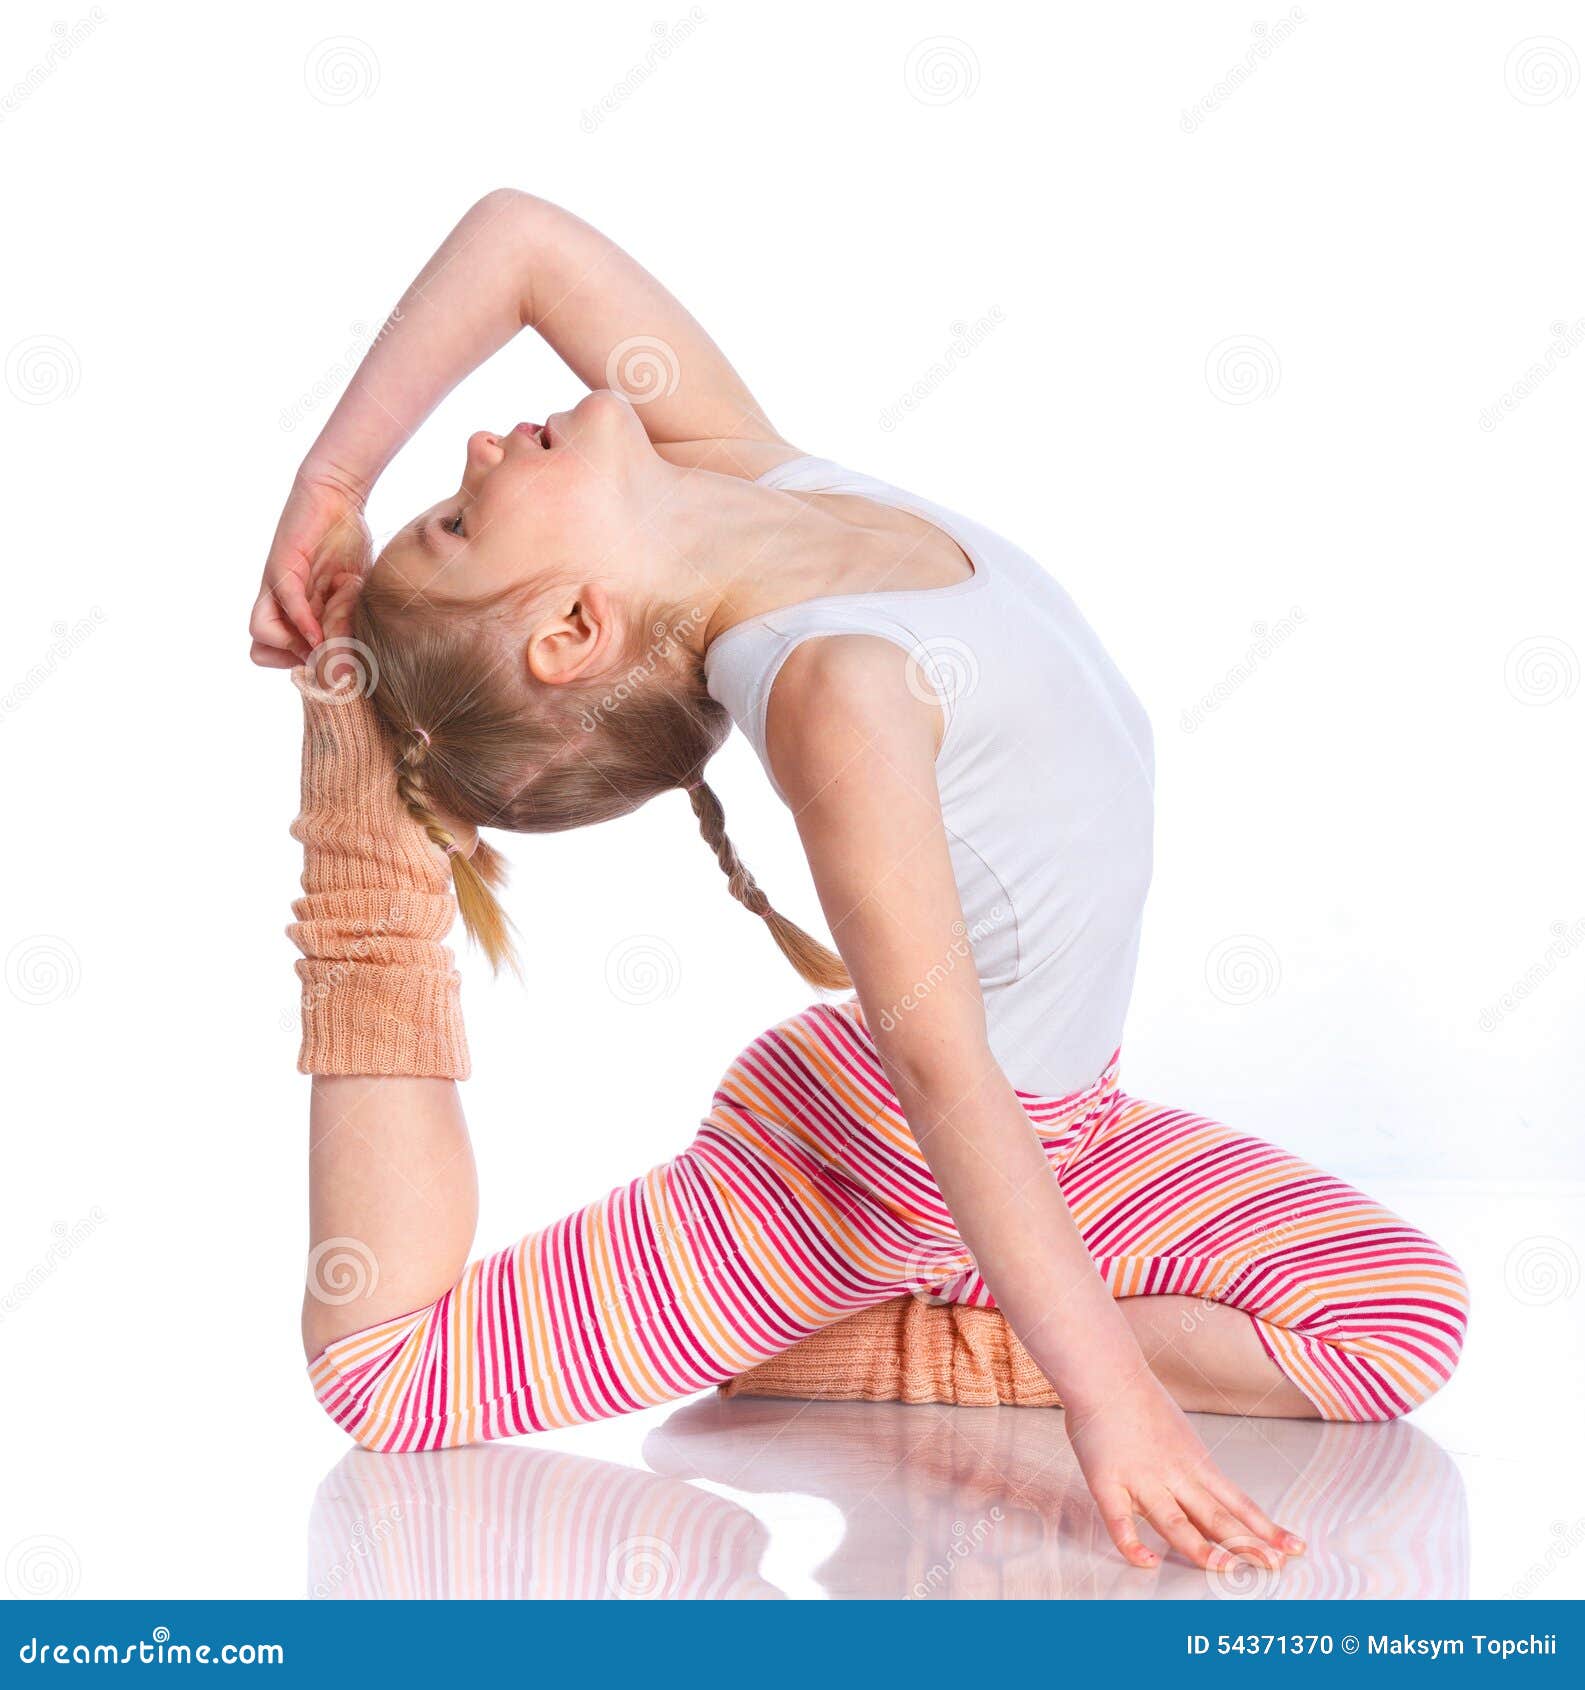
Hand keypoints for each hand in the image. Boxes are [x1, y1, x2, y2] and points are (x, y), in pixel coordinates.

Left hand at [250, 470, 366, 667]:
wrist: (338, 495)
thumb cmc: (346, 541)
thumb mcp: (354, 592)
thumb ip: (346, 625)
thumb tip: (347, 671)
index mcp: (292, 610)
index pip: (276, 654)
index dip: (301, 666)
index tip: (331, 662)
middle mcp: (277, 602)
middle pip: (261, 651)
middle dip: (294, 661)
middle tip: (327, 652)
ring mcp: (276, 586)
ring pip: (262, 634)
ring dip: (294, 646)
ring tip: (325, 639)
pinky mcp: (281, 567)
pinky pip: (286, 604)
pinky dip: (303, 624)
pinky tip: (321, 633)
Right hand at [1066, 1375, 1304, 1571]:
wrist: (1105, 1371)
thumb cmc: (1138, 1399)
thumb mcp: (1178, 1433)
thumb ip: (1188, 1466)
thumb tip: (1205, 1495)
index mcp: (1195, 1463)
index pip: (1238, 1503)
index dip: (1265, 1528)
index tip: (1293, 1547)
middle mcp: (1175, 1475)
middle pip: (1215, 1516)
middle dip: (1246, 1544)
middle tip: (1273, 1566)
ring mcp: (1142, 1480)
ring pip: (1175, 1522)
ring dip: (1201, 1548)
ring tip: (1226, 1569)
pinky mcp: (1107, 1483)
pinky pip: (1119, 1521)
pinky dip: (1132, 1544)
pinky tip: (1146, 1561)